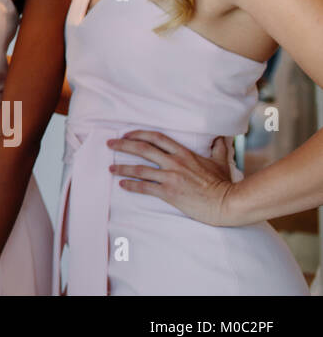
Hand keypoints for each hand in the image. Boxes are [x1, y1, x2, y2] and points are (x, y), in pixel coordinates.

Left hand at [107, 130, 240, 225]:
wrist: (228, 202)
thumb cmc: (224, 184)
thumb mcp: (221, 162)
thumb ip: (218, 148)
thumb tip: (221, 137)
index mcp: (184, 153)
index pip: (157, 138)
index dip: (139, 134)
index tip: (127, 134)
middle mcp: (174, 162)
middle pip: (143, 148)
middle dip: (123, 144)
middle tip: (109, 144)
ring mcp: (171, 177)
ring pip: (140, 169)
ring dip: (122, 167)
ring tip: (110, 167)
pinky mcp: (169, 193)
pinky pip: (145, 187)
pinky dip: (131, 185)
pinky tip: (122, 184)